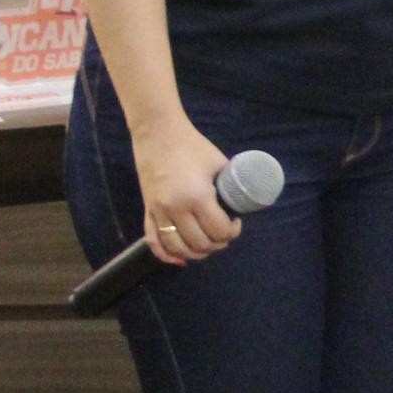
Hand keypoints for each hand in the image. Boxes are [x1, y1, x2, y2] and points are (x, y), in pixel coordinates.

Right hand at [131, 120, 242, 263]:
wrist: (157, 134)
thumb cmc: (192, 146)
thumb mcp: (219, 164)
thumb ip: (230, 186)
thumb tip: (245, 202)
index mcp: (197, 197)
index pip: (219, 231)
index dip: (232, 232)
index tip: (236, 223)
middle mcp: (176, 209)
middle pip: (200, 244)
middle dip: (217, 244)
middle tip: (224, 233)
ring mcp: (158, 211)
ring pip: (178, 248)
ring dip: (196, 252)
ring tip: (207, 244)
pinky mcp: (147, 210)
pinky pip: (153, 241)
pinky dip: (166, 255)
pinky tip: (180, 258)